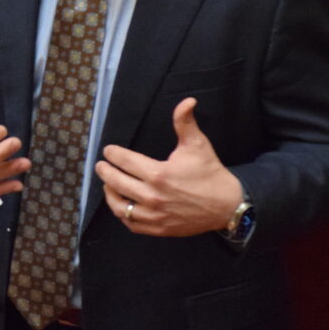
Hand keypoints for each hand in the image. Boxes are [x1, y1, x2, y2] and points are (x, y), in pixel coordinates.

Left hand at [96, 98, 242, 236]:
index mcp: (159, 174)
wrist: (227, 205)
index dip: (113, 154)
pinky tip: (122, 205)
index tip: (108, 150)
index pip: (125, 161)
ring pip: (120, 207)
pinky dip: (123, 214)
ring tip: (108, 185)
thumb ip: (185, 122)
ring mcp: (155, 215)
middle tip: (101, 166)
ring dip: (110, 195)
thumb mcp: (197, 144)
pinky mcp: (159, 228)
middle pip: (116, 183)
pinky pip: (132, 224)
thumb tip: (187, 101)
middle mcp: (153, 196)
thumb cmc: (210, 173)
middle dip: (105, 172)